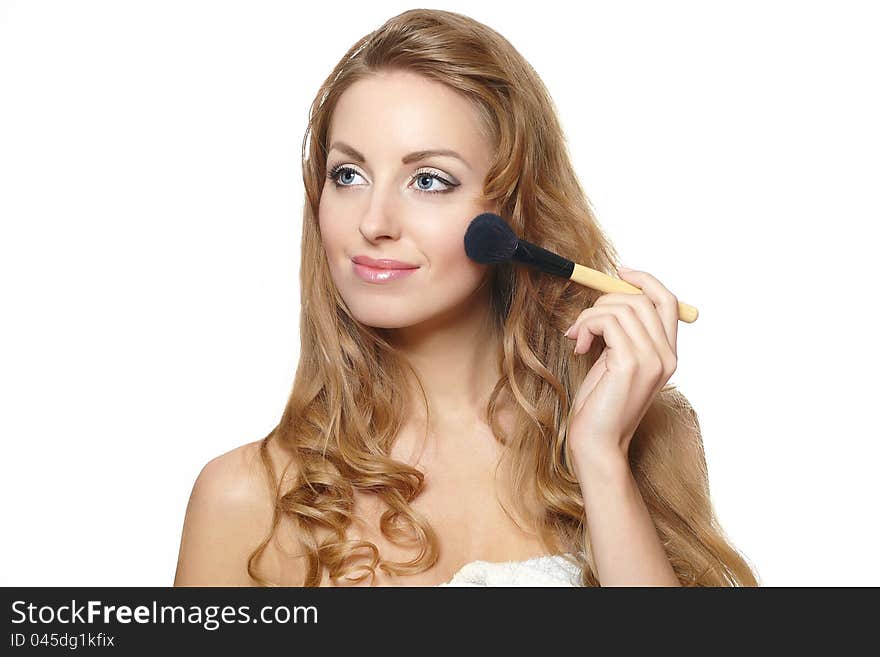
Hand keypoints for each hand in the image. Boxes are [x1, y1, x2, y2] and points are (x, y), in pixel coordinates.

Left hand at [563, 266, 679, 470]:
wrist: (598, 443)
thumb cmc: (601, 406)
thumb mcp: (615, 363)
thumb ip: (621, 335)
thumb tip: (607, 300)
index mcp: (667, 354)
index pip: (667, 301)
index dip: (644, 279)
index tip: (619, 271)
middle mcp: (666, 356)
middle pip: (642, 299)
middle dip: (605, 300)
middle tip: (583, 323)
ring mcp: (652, 359)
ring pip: (621, 307)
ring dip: (590, 316)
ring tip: (578, 338)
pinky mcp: (630, 363)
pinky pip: (607, 322)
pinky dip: (587, 326)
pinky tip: (579, 346)